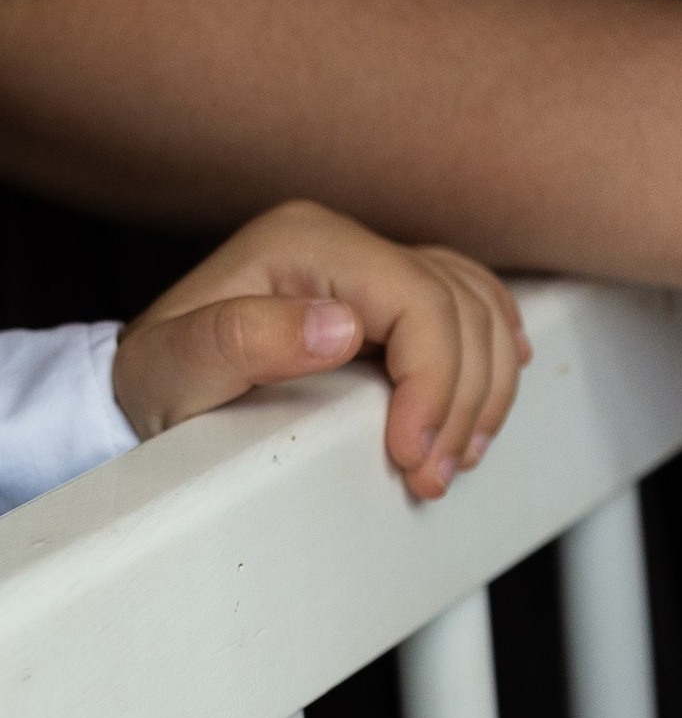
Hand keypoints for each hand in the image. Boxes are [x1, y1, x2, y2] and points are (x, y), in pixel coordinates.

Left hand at [113, 200, 529, 500]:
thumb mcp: (177, 368)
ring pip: (479, 307)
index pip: (418, 299)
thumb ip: (244, 338)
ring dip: (485, 387)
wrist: (150, 385)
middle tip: (432, 474)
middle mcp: (346, 243)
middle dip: (461, 400)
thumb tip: (340, 327)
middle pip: (459, 309)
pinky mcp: (391, 293)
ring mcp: (373, 264)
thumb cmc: (160, 380)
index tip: (414, 453)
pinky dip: (496, 350)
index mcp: (306, 243)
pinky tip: (494, 387)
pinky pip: (476, 305)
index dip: (435, 381)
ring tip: (457, 454)